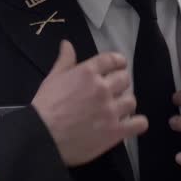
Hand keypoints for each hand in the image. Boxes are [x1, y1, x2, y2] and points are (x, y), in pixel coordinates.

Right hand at [32, 40, 146, 165]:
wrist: (41, 137)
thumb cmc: (44, 107)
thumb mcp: (52, 78)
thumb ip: (64, 60)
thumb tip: (67, 43)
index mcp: (88, 72)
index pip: (113, 59)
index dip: (118, 63)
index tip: (118, 68)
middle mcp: (103, 88)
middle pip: (125, 79)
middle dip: (120, 85)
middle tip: (112, 93)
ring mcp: (111, 110)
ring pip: (131, 100)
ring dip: (125, 104)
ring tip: (117, 110)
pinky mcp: (115, 131)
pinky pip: (139, 123)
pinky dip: (137, 123)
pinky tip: (130, 125)